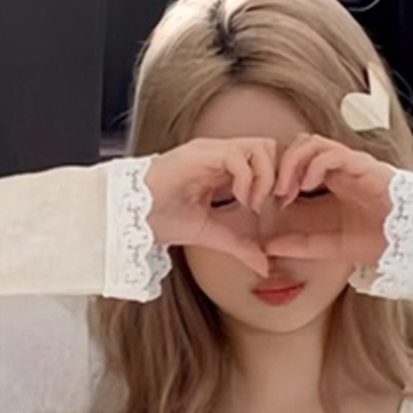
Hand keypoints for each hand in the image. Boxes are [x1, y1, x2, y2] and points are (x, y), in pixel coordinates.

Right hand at [144, 136, 282, 276]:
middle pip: (270, 146)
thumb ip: (239, 246)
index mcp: (224, 168)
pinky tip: (238, 199)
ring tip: (251, 202)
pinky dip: (247, 179)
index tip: (274, 208)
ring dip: (264, 177)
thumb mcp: (212, 234)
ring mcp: (212, 151)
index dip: (276, 181)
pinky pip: (238, 155)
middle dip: (277, 176)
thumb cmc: (164, 220)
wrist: (135, 218)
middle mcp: (221, 154)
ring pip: (260, 146)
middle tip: (267, 203)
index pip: (266, 159)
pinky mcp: (201, 154)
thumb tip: (264, 266)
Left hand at [262, 134, 396, 268]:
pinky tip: (307, 185)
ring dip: (294, 162)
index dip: (279, 176)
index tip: (270, 200)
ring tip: (288, 188)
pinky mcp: (363, 166)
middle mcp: (338, 168)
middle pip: (301, 145)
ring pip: (313, 142)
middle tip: (275, 192)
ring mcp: (350, 164)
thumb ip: (299, 245)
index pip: (297, 161)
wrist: (408, 243)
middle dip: (283, 164)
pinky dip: (315, 164)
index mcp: (329, 181)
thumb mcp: (327, 246)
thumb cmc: (374, 241)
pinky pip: (333, 153)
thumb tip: (267, 247)